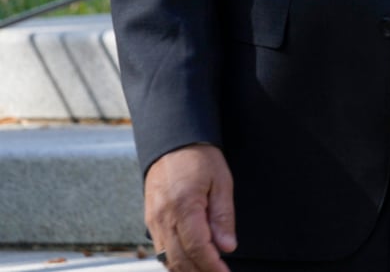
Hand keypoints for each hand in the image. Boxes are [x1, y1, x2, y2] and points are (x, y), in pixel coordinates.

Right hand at [144, 143, 236, 271]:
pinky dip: (173, 261)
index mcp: (184, 207)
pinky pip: (160, 249)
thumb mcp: (221, 181)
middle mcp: (163, 218)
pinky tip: (188, 264)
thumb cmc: (198, 157)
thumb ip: (223, 216)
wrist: (172, 142)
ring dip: (186, 270)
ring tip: (206, 271)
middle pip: (180, 259)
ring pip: (167, 259)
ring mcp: (153, 221)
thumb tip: (227, 246)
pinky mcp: (150, 221)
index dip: (212, 266)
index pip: (198, 248)